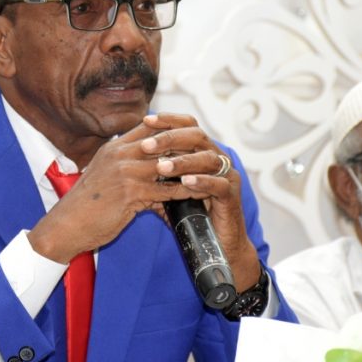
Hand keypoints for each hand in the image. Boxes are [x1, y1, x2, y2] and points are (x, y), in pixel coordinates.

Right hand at [28, 112, 259, 290]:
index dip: (171, 129)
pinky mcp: (131, 193)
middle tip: (208, 151)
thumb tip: (143, 160)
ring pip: (168, 165)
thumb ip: (121, 162)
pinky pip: (166, 190)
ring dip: (191, 169)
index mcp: (113, 147)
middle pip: (162, 142)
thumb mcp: (102, 174)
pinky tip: (199, 194)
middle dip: (186, 147)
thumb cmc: (85, 204)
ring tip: (210, 172)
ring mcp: (125, 172)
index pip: (148, 127)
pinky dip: (185, 191)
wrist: (66, 225)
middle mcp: (119, 154)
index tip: (191, 133)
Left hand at [141, 113, 259, 290]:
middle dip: (171, 138)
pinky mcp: (232, 195)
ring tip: (161, 167)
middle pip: (197, 135)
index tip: (146, 119)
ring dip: (183, 161)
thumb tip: (128, 150)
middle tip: (147, 145)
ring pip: (208, 158)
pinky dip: (202, 182)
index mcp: (202, 150)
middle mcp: (217, 157)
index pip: (187, 125)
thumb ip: (157, 168)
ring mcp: (227, 174)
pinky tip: (186, 182)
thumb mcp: (170, 185)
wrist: (216, 242)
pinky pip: (219, 184)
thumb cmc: (190, 211)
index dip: (168, 120)